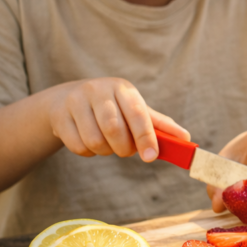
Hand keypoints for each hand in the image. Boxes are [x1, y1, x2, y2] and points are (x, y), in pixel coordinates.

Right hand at [47, 78, 188, 161]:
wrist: (68, 100)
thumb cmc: (113, 108)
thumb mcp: (135, 110)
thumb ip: (159, 125)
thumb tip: (186, 139)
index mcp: (122, 88)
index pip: (137, 113)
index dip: (145, 137)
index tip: (151, 157)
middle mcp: (98, 90)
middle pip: (114, 129)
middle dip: (124, 148)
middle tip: (126, 151)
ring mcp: (76, 102)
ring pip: (95, 140)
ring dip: (106, 151)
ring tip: (108, 144)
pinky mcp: (60, 116)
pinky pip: (78, 147)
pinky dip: (89, 153)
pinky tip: (91, 143)